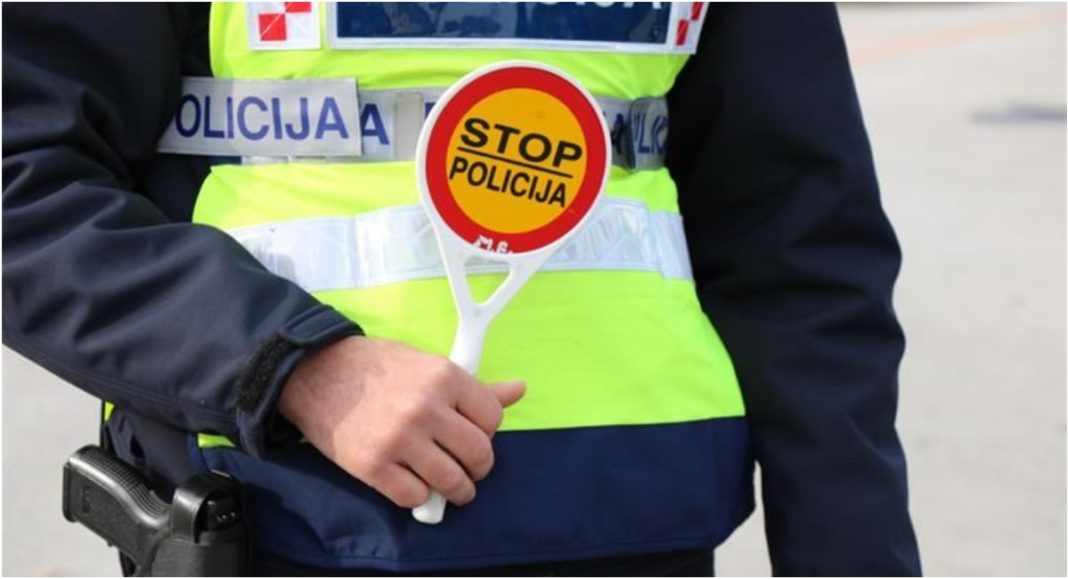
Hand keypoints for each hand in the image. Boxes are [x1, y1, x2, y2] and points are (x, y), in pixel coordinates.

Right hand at [278, 336, 524, 508]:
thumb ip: (474, 387)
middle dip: (479, 468)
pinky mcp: (372, 466)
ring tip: (452, 487)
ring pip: (451, 482)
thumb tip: (518, 390)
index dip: (488, 432)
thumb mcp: (428, 366)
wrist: (315, 372)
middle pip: (479, 454)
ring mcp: (399, 439)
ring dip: (457, 490)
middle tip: (470, 469)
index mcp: (444, 376)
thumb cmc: (377, 368)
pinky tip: (414, 484)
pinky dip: (418, 497)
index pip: (492, 419)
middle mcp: (426, 408)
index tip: (476, 436)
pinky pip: (414, 498)